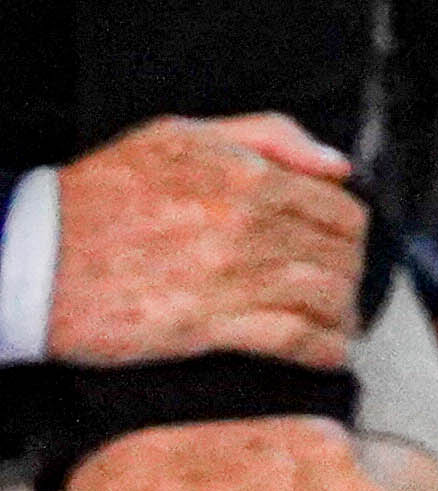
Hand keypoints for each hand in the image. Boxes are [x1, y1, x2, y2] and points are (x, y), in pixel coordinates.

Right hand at [45, 112, 361, 370]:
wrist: (33, 254)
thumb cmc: (100, 193)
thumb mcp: (181, 136)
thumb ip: (268, 136)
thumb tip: (335, 165)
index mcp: (249, 178)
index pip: (339, 209)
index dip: (352, 233)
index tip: (348, 248)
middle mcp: (251, 227)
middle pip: (338, 255)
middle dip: (351, 275)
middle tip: (347, 289)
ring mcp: (232, 278)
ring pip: (323, 296)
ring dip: (343, 315)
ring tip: (341, 325)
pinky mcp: (206, 326)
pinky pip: (291, 339)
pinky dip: (322, 349)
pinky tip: (329, 354)